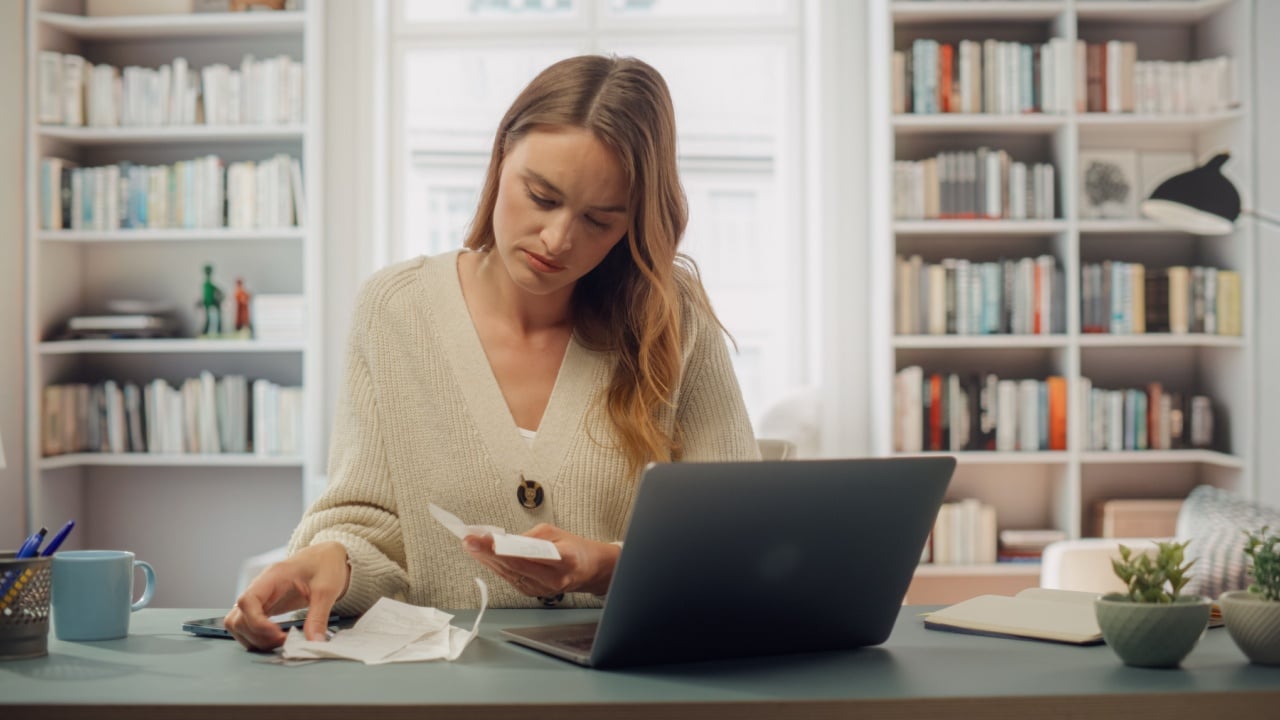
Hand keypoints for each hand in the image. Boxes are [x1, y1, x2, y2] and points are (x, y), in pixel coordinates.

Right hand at [223, 541, 351, 650]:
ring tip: (280, 641)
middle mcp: (260, 587)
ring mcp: (259, 597)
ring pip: (238, 624)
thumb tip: (315, 642)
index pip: (248, 600)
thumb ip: (318, 617)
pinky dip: (256, 637)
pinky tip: (276, 639)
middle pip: (238, 617)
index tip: (277, 634)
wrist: (326, 557)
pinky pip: (247, 625)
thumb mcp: (327, 590)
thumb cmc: (325, 566)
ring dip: (254, 639)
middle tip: (284, 640)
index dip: (257, 623)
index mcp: (273, 576)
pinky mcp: (264, 606)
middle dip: (257, 635)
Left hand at [464, 524, 619, 597]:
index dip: (503, 548)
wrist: (589, 570)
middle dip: (488, 552)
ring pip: (509, 574)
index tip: (484, 538)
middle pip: (514, 566)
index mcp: (563, 560)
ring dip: (488, 559)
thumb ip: (528, 538)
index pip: (528, 555)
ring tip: (471, 545)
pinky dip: (497, 566)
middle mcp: (552, 579)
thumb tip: (501, 541)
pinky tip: (485, 556)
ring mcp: (542, 590)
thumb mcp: (555, 533)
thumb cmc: (574, 547)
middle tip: (469, 540)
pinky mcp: (533, 593)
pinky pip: (511, 578)